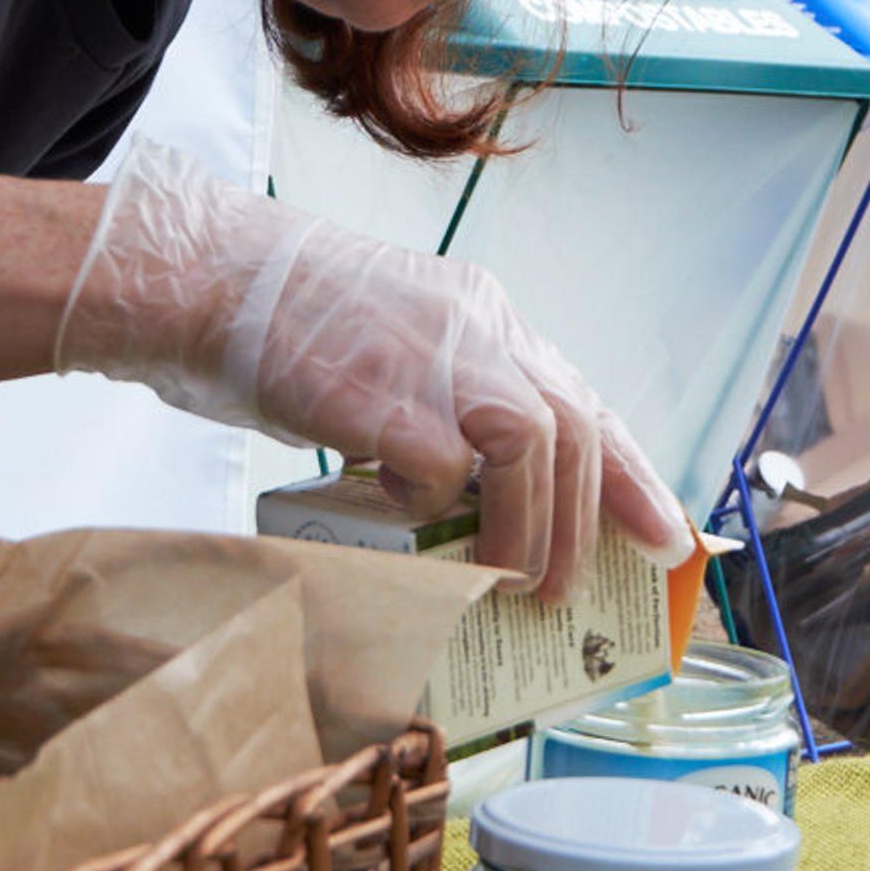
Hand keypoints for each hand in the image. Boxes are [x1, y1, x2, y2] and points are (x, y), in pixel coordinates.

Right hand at [53, 145, 693, 598]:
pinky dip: (434, 505)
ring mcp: (434, 357)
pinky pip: (441, 468)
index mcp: (481, 315)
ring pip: (533, 449)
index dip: (631, 473)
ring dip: (533, 530)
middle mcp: (476, 328)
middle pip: (573, 431)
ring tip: (514, 586)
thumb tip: (472, 493)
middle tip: (570, 590)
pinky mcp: (386, 393)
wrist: (203, 280)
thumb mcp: (392, 344)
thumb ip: (442, 398)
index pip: (581, 398)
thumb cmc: (280, 325)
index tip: (666, 532)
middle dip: (590, 521)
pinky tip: (402, 517)